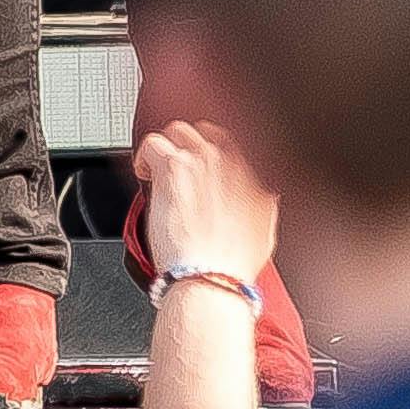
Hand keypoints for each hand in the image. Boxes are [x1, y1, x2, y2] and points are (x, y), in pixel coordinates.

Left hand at [132, 121, 278, 285]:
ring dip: (169, 149)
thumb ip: (261, 204)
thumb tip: (259, 196)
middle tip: (181, 169)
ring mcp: (201, 162)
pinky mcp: (172, 168)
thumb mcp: (264, 232)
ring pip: (180, 131)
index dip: (215, 154)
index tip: (205, 168)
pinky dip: (144, 156)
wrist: (211, 277)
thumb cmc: (233, 265)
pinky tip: (145, 173)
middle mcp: (230, 162)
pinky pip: (153, 143)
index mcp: (255, 176)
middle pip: (207, 132)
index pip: (234, 144)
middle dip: (191, 147)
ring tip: (160, 170)